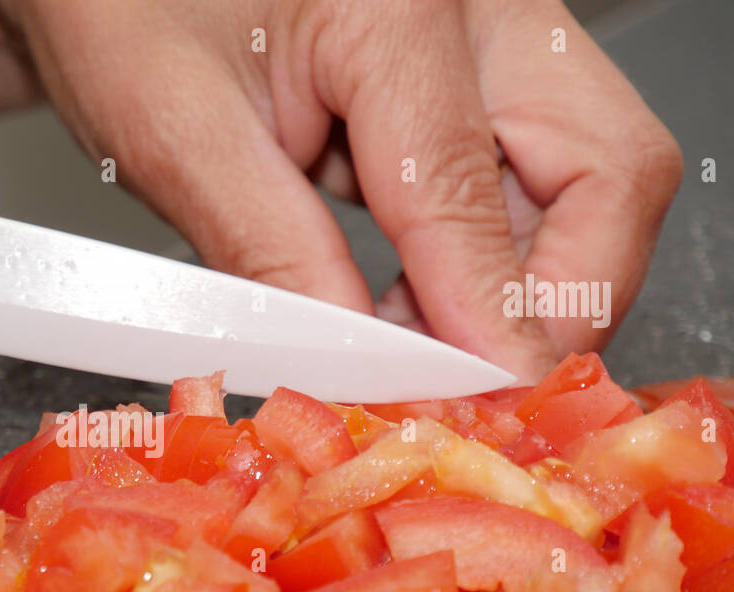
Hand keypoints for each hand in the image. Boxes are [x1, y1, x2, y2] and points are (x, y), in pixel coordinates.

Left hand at [0, 0, 682, 381]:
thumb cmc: (127, 2)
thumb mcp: (174, 133)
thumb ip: (270, 251)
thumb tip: (359, 367)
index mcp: (395, 2)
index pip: (471, 193)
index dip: (478, 325)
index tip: (469, 410)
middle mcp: (479, 2)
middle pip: (606, 171)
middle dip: (557, 303)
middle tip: (474, 387)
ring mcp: (493, 29)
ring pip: (587, 178)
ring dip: (521, 288)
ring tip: (414, 348)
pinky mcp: (479, 66)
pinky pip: (534, 176)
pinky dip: (488, 259)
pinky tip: (413, 303)